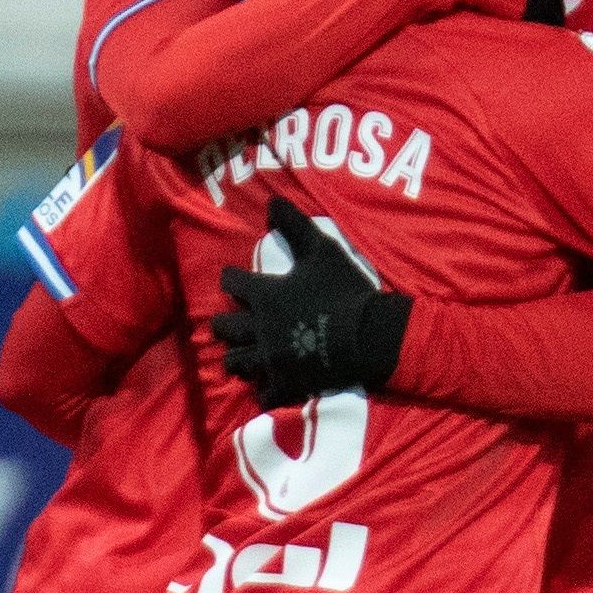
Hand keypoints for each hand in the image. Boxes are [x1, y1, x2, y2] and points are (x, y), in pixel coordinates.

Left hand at [215, 198, 409, 405]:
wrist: (369, 335)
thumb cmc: (344, 290)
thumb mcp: (322, 250)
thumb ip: (295, 225)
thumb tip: (272, 200)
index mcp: (265, 295)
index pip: (231, 284)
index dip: (231, 279)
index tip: (233, 279)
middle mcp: (260, 328)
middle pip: (225, 328)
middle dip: (224, 324)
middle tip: (228, 324)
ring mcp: (272, 358)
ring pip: (237, 361)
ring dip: (236, 358)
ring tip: (239, 358)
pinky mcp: (288, 382)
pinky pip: (265, 393)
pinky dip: (263, 391)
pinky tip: (266, 389)